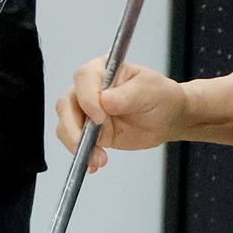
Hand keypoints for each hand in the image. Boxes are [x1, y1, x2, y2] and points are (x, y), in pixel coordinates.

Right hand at [54, 57, 188, 170]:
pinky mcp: (88, 131)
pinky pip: (75, 142)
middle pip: (66, 104)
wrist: (166, 118)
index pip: (84, 78)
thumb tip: (105, 100)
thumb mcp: (148, 90)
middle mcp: (89, 89)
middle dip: (74, 127)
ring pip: (65, 125)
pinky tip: (95, 163)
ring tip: (98, 158)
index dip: (87, 97)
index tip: (99, 115)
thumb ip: (127, 95)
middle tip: (91, 142)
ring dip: (77, 144)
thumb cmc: (159, 96)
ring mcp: (86, 111)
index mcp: (102, 69)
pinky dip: (82, 154)